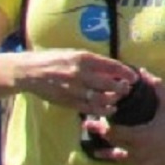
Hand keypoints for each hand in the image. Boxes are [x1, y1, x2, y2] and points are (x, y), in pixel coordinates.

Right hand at [21, 50, 138, 113]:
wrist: (29, 71)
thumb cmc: (54, 59)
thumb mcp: (75, 54)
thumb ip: (93, 61)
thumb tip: (114, 68)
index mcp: (83, 58)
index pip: (111, 66)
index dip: (126, 72)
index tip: (134, 76)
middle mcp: (79, 73)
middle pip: (108, 84)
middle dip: (122, 88)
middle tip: (127, 89)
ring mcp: (72, 89)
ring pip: (99, 98)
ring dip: (113, 100)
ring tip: (118, 99)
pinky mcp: (66, 101)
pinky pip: (87, 108)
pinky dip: (100, 110)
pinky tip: (109, 110)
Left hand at [82, 71, 164, 164]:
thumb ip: (155, 87)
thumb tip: (142, 71)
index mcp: (140, 136)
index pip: (113, 132)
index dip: (101, 127)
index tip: (91, 122)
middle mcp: (138, 153)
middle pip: (114, 145)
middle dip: (102, 136)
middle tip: (91, 130)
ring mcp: (143, 164)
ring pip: (121, 159)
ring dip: (110, 153)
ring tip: (97, 151)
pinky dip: (129, 159)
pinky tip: (123, 155)